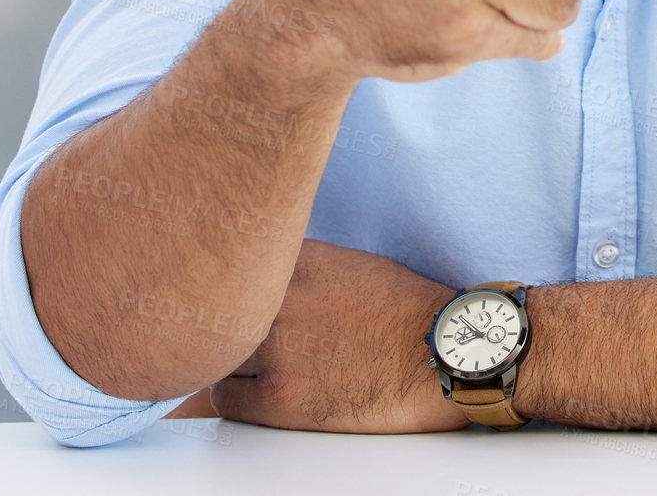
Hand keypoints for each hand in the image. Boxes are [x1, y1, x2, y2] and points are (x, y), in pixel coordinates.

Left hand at [209, 239, 469, 432]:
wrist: (440, 356)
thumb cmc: (405, 311)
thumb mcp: (350, 264)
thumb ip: (301, 268)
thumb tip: (267, 278)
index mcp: (302, 258)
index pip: (236, 258)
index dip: (232, 278)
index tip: (227, 285)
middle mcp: (282, 298)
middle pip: (219, 307)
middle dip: (224, 317)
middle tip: (225, 327)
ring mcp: (278, 348)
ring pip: (217, 354)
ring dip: (232, 358)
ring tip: (257, 363)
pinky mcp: (280, 398)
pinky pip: (226, 397)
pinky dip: (238, 395)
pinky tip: (262, 391)